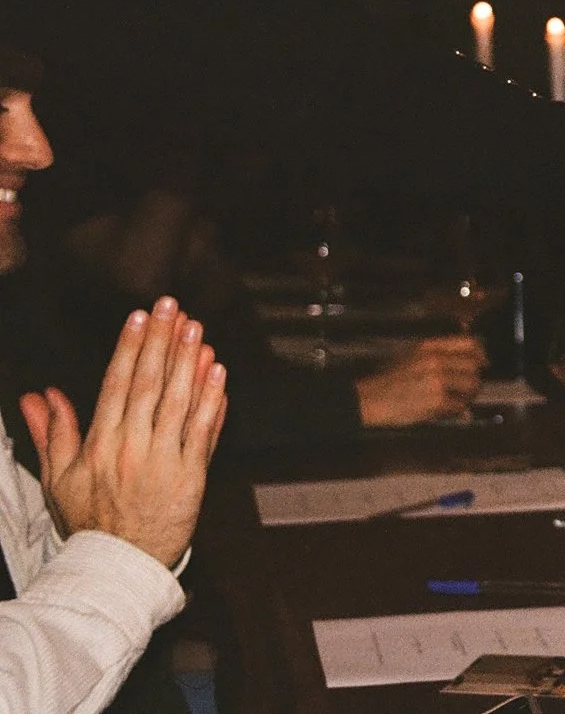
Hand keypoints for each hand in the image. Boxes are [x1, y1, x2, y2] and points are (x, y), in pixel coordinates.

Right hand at [19, 297, 228, 567]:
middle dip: (161, 341)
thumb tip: (38, 396)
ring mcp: (164, 461)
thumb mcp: (59, 478)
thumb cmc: (90, 521)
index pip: (116, 384)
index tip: (139, 317)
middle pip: (149, 383)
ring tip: (196, 329)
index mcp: (99, 444)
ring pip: (178, 401)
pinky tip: (217, 372)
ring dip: (189, 361)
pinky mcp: (192, 477)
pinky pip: (204, 432)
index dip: (129, 347)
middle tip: (172, 307)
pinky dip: (211, 400)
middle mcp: (132, 447)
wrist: (119, 566)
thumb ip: (53, 433)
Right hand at [355, 334, 486, 426]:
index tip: (482, 362)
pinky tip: (450, 410)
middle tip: (470, 387)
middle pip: (474, 365)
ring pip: (472, 385)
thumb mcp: (411, 356)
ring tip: (460, 399)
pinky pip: (460, 405)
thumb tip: (465, 361)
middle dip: (476, 378)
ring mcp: (438, 380)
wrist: (368, 399)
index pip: (469, 343)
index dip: (481, 353)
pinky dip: (458, 409)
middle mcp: (436, 360)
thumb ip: (438, 356)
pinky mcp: (437, 400)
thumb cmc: (388, 379)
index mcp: (430, 347)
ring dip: (470, 395)